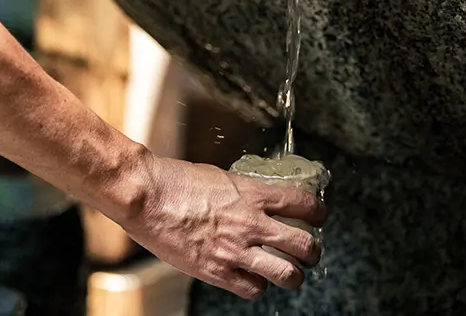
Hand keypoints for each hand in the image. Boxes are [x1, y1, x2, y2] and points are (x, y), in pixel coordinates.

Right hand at [116, 155, 326, 298]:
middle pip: (305, 244)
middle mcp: (252, 223)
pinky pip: (253, 289)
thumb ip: (243, 192)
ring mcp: (236, 250)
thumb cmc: (176, 181)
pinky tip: (253, 278)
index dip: (318, 213)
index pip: (304, 205)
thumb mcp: (220, 177)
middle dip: (313, 251)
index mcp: (254, 194)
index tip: (317, 217)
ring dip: (293, 275)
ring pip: (288, 274)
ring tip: (291, 273)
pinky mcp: (217, 271)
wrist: (147, 196)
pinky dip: (257, 286)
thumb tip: (254, 199)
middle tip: (310, 252)